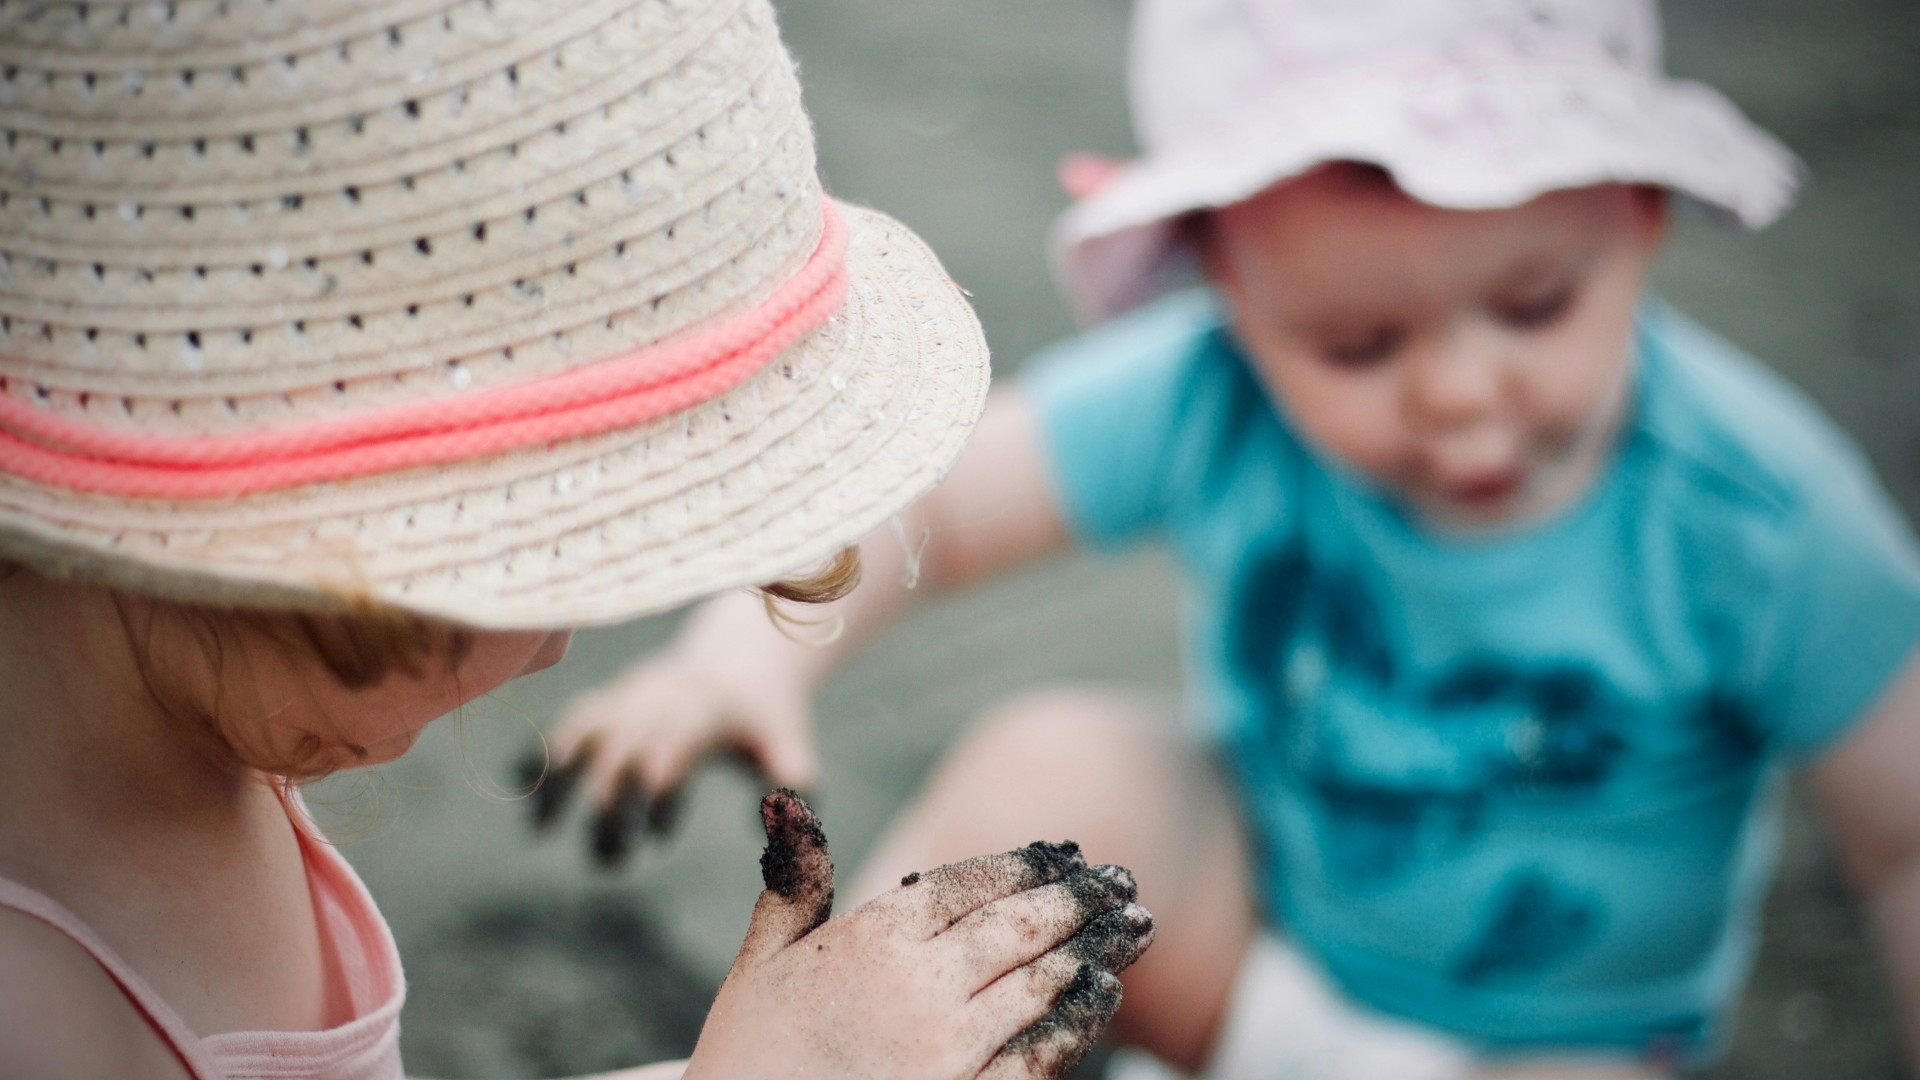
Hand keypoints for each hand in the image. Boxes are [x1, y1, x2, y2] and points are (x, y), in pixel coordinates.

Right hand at [518, 648, 816, 866]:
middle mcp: (658, 698)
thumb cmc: (761, 713)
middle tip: (611, 863)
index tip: (655, 836)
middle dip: (610, 805)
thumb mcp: (785, 735)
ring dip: (559, 777)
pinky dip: (543, 748)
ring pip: (583, 731)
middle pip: (622, 747)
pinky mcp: (607, 701)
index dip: (659, 785)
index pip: (674, 744)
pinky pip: (567, 722)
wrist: (735, 661)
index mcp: (704, 708)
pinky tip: (521, 785)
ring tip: (540, 829)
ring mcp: (627, 697)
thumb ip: (790, 769)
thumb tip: (794, 805)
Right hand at [686, 790, 1154, 1079]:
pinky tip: (1103, 995)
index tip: (1066, 852)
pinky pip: (1039, 1053)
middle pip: (1019, 925)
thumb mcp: (757, 962)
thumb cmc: (747, 1055)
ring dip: (1095, 950)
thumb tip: (787, 798)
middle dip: (1079, 898)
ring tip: (1135, 927)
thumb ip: (793, 882)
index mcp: (870, 938)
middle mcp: (917, 984)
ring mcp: (947, 1045)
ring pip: (1041, 982)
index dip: (1025, 864)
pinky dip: (1078, 1019)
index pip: (968, 882)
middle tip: (1124, 880)